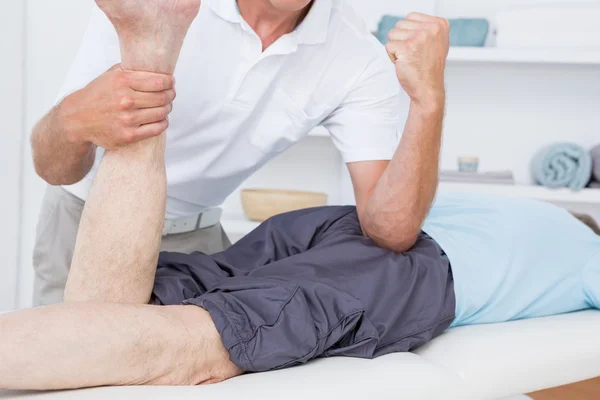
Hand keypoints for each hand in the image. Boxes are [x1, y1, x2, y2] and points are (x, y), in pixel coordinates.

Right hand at [60, 64, 175, 149]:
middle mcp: (125, 100)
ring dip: (167, 109)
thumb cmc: (97, 95)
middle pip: (163, 97)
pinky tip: (161, 119)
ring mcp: (127, 119)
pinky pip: (156, 128)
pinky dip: (163, 123)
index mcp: (122, 81)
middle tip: (171, 94)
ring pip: (162, 113)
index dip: (170, 82)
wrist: (77, 119)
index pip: (159, 82)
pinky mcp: (129, 135)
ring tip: (165, 106)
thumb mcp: (110, 76)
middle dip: (171, 95)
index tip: (171, 82)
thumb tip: (153, 64)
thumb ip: (130, 69)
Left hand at [386, 13, 449, 109]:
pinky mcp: (406, 48)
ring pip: (392, 34)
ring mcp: (419, 37)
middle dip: (402, 41)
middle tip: (414, 55)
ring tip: (409, 59)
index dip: (409, 33)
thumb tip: (409, 21)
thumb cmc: (429, 68)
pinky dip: (392, 57)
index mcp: (439, 24)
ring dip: (397, 48)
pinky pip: (388, 46)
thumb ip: (425, 28)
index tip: (420, 47)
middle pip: (400, 25)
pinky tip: (404, 64)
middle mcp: (431, 28)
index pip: (411, 17)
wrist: (428, 89)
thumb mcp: (436, 42)